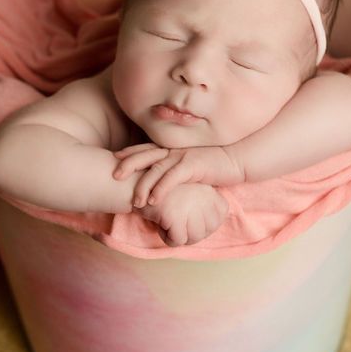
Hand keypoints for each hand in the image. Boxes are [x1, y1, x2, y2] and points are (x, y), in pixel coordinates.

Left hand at [112, 143, 245, 207]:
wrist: (236, 161)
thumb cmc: (214, 166)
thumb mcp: (191, 166)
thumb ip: (176, 170)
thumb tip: (164, 182)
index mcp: (173, 150)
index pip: (147, 149)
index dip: (130, 153)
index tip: (115, 159)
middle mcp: (174, 151)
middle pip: (146, 155)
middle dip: (128, 165)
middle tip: (114, 175)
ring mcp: (183, 157)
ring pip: (156, 170)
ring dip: (143, 186)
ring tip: (135, 202)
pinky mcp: (193, 166)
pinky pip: (172, 178)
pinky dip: (161, 189)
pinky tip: (153, 201)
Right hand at [132, 182, 228, 246]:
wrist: (133, 183)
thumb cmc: (160, 193)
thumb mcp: (188, 195)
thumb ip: (203, 208)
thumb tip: (210, 229)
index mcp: (208, 190)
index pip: (220, 218)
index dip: (205, 225)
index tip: (187, 217)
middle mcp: (203, 195)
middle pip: (207, 231)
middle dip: (190, 233)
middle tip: (174, 221)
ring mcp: (190, 204)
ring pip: (194, 238)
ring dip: (178, 236)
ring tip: (166, 220)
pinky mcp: (174, 214)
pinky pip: (178, 240)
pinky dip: (166, 237)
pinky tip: (158, 223)